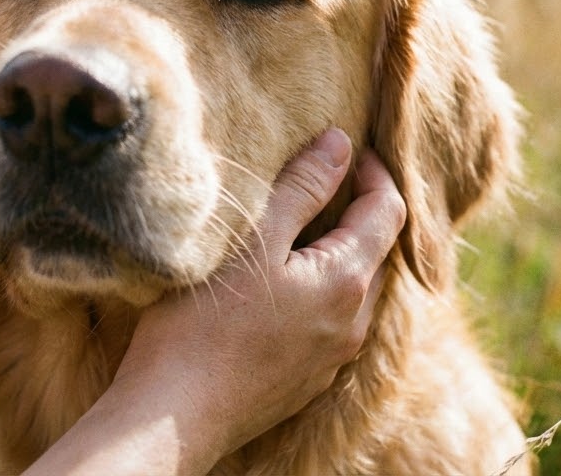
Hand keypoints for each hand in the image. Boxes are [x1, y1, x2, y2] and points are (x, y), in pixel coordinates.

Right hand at [26, 129, 404, 475]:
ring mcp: (332, 357)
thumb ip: (302, 188)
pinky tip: (283, 283)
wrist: (172, 416)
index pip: (387, 211)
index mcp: (346, 281)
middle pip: (378, 251)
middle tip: (327, 176)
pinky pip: (333, 321)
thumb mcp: (253, 240)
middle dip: (361, 209)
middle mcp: (354, 323)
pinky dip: (323, 288)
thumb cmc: (203, 323)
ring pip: (356, 289)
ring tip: (303, 224)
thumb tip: (342, 143)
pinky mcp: (306, 380)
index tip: (347, 144)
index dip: (373, 171)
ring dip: (342, 251)